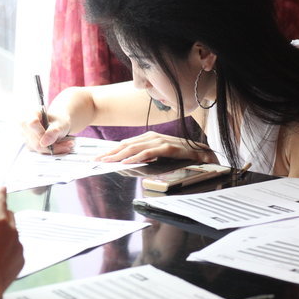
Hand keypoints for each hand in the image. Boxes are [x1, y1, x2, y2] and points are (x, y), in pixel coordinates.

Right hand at [0, 187, 23, 297]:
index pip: (0, 202)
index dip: (0, 194)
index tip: (2, 188)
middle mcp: (12, 231)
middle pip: (9, 215)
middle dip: (0, 215)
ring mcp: (19, 245)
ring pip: (12, 233)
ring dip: (3, 234)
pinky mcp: (21, 259)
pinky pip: (14, 248)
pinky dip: (7, 249)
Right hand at [20, 109, 74, 154]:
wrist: (59, 125)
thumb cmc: (59, 121)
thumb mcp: (60, 124)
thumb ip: (53, 131)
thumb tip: (43, 143)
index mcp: (30, 115)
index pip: (32, 124)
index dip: (43, 132)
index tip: (57, 134)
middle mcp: (25, 126)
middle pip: (36, 141)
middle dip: (54, 144)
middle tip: (70, 144)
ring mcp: (26, 137)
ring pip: (39, 148)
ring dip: (55, 149)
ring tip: (68, 144)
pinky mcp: (30, 145)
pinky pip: (41, 152)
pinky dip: (53, 151)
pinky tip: (62, 147)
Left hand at [96, 132, 216, 163]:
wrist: (202, 152)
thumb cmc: (182, 154)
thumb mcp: (160, 153)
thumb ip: (147, 154)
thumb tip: (131, 160)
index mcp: (149, 137)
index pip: (126, 143)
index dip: (111, 150)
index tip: (99, 157)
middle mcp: (152, 136)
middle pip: (126, 145)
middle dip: (109, 153)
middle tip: (96, 160)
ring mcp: (160, 141)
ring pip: (134, 148)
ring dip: (118, 155)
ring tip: (107, 161)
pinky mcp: (167, 148)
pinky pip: (148, 153)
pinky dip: (136, 157)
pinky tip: (127, 162)